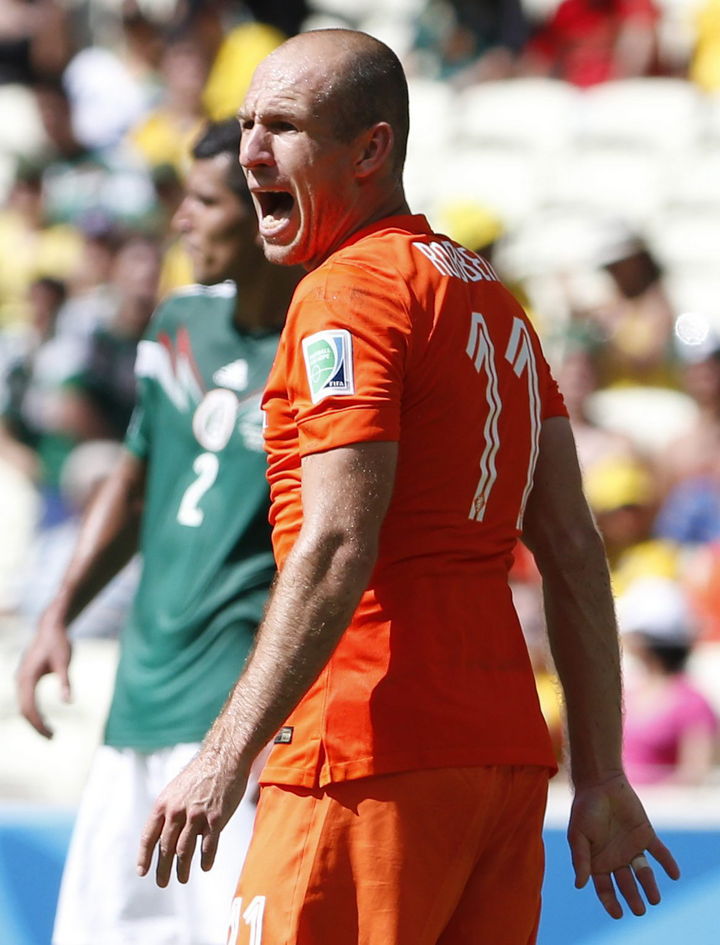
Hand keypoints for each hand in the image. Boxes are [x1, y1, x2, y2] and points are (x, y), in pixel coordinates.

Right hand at [16, 607, 71, 737]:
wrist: (50, 627)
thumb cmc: (59, 643)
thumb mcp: (64, 662)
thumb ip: (65, 682)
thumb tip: (69, 702)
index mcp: (27, 677)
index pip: (29, 708)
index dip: (38, 724)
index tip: (51, 735)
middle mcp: (20, 679)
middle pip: (24, 710)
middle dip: (36, 726)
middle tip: (52, 738)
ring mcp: (20, 679)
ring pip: (23, 706)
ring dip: (34, 720)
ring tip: (50, 732)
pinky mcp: (25, 678)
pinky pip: (26, 700)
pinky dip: (34, 711)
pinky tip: (45, 719)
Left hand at [137, 747, 249, 886]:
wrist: (224, 757)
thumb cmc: (201, 773)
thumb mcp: (176, 788)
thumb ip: (170, 810)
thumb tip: (165, 834)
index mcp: (164, 804)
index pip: (149, 836)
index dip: (144, 856)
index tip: (142, 871)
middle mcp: (177, 811)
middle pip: (165, 848)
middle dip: (162, 869)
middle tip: (162, 883)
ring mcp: (196, 816)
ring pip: (185, 851)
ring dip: (182, 869)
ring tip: (182, 878)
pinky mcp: (216, 819)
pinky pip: (208, 847)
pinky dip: (206, 860)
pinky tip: (205, 867)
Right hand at [568, 773, 679, 917]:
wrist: (600, 783)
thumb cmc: (584, 809)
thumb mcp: (578, 835)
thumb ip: (581, 859)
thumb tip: (580, 885)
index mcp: (597, 861)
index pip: (605, 888)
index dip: (611, 902)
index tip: (618, 914)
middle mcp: (616, 858)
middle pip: (626, 884)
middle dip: (633, 898)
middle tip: (640, 910)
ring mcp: (632, 847)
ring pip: (643, 872)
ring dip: (650, 886)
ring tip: (655, 899)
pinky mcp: (645, 835)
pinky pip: (659, 852)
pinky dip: (668, 863)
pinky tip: (674, 874)